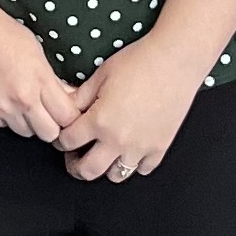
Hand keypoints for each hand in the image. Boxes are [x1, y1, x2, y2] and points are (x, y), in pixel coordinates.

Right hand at [0, 0, 79, 141]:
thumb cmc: (0, 30)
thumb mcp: (36, 50)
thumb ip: (52, 78)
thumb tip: (67, 95)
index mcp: (40, 80)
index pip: (67, 117)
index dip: (70, 116)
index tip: (66, 110)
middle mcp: (22, 99)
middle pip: (50, 134)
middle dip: (51, 124)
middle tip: (47, 111)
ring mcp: (1, 109)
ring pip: (25, 132)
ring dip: (28, 122)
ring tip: (20, 100)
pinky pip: (2, 126)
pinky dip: (5, 117)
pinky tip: (0, 96)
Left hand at [56, 31, 208, 181]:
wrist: (176, 61)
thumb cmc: (140, 62)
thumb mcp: (101, 74)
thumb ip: (80, 96)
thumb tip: (66, 108)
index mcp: (99, 121)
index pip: (68, 142)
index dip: (60, 139)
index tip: (63, 136)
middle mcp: (118, 140)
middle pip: (87, 170)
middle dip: (75, 166)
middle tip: (75, 157)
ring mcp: (140, 147)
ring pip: (115, 175)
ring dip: (105, 167)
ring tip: (103, 154)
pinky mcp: (160, 147)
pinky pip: (143, 169)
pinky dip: (134, 163)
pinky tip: (130, 150)